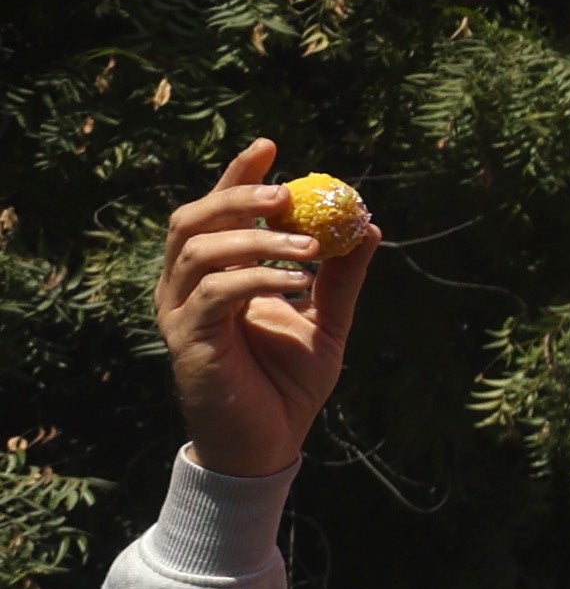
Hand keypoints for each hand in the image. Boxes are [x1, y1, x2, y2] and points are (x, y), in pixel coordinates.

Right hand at [158, 141, 363, 478]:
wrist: (270, 443)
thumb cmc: (288, 384)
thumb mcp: (328, 321)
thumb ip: (343, 276)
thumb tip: (368, 225)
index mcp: (216, 275)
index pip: (217, 212)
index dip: (237, 175)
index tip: (271, 146)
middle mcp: (188, 287)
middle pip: (193, 220)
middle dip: (236, 196)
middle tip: (285, 193)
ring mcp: (181, 313)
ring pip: (199, 250)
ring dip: (256, 239)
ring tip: (310, 247)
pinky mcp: (186, 340)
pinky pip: (215, 293)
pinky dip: (257, 278)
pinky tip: (299, 282)